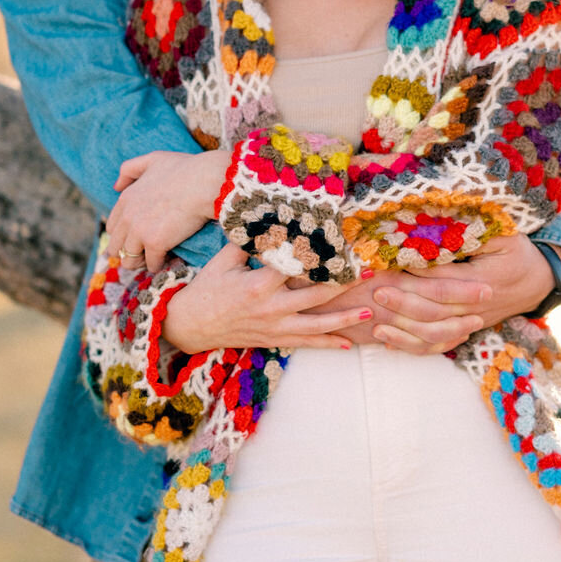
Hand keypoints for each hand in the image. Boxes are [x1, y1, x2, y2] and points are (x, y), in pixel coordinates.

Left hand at [107, 149, 228, 269]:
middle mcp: (128, 216)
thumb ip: (130, 169)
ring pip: (129, 260)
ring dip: (141, 262)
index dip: (123, 236)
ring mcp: (140, 231)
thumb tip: (116, 186)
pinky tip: (168, 258)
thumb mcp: (153, 159)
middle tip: (146, 253)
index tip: (137, 239)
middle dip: (129, 252)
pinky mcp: (155, 244)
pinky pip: (151, 264)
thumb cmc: (186, 169)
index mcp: (125, 198)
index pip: (112, 227)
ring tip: (155, 258)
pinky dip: (159, 264)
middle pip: (115, 247)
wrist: (206, 182)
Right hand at [161, 244, 370, 353]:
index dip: (321, 254)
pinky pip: (306, 344)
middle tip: (370, 272)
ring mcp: (274, 327)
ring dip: (345, 319)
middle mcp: (271, 308)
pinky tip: (348, 344)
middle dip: (345, 283)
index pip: (297, 266)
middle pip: (316, 295)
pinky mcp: (274, 340)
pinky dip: (327, 344)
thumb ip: (250, 241)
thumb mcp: (223, 260)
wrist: (189, 326)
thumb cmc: (206, 288)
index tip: (343, 243)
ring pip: (317, 325)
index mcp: (259, 284)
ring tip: (370, 311)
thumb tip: (271, 217)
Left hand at [366, 233, 560, 355]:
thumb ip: (473, 232)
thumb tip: (440, 223)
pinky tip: (388, 341)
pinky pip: (438, 343)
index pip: (442, 280)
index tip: (390, 267)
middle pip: (434, 309)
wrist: (539, 282)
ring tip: (375, 323)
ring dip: (403, 329)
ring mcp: (471, 322)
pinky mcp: (466, 329)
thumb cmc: (518, 253)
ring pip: (433, 331)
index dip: (414, 275)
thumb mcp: (503, 235)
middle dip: (403, 303)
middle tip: (376, 293)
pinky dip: (412, 345)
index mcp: (482, 280)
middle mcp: (475, 306)